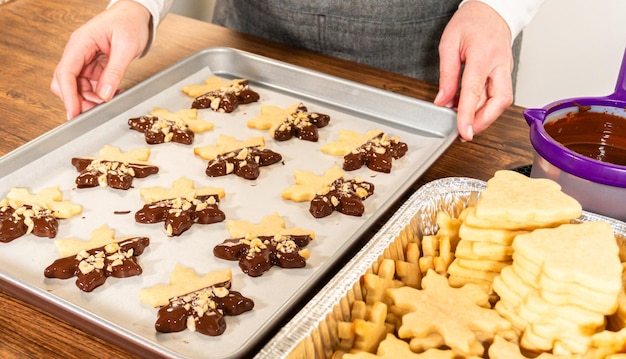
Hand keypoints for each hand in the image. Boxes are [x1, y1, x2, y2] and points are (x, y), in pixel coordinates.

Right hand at [50, 1, 151, 119]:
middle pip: (66, 83)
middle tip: (98, 111)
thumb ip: (115, 71)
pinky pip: (91, 85)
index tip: (73, 113)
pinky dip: (100, 94)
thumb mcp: (127, 47)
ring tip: (112, 101)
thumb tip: (104, 94)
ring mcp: (84, 60)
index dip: (68, 96)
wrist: (135, 14)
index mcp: (81, 43)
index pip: (66, 73)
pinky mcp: (93, 66)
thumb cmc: (130, 22)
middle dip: (79, 100)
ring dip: (92, 99)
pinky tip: (113, 94)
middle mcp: (78, 52)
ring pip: (78, 88)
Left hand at [435, 1, 513, 140]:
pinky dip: (485, 106)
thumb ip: (447, 74)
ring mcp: (506, 69)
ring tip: (464, 120)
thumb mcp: (449, 43)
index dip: (469, 114)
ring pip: (501, 101)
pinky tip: (469, 107)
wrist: (491, 10)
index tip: (464, 131)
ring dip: (484, 116)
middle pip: (499, 101)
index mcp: (483, 55)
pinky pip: (498, 95)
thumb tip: (442, 100)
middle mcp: (500, 64)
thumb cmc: (471, 22)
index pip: (475, 90)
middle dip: (484, 121)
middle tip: (466, 132)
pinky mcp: (506, 74)